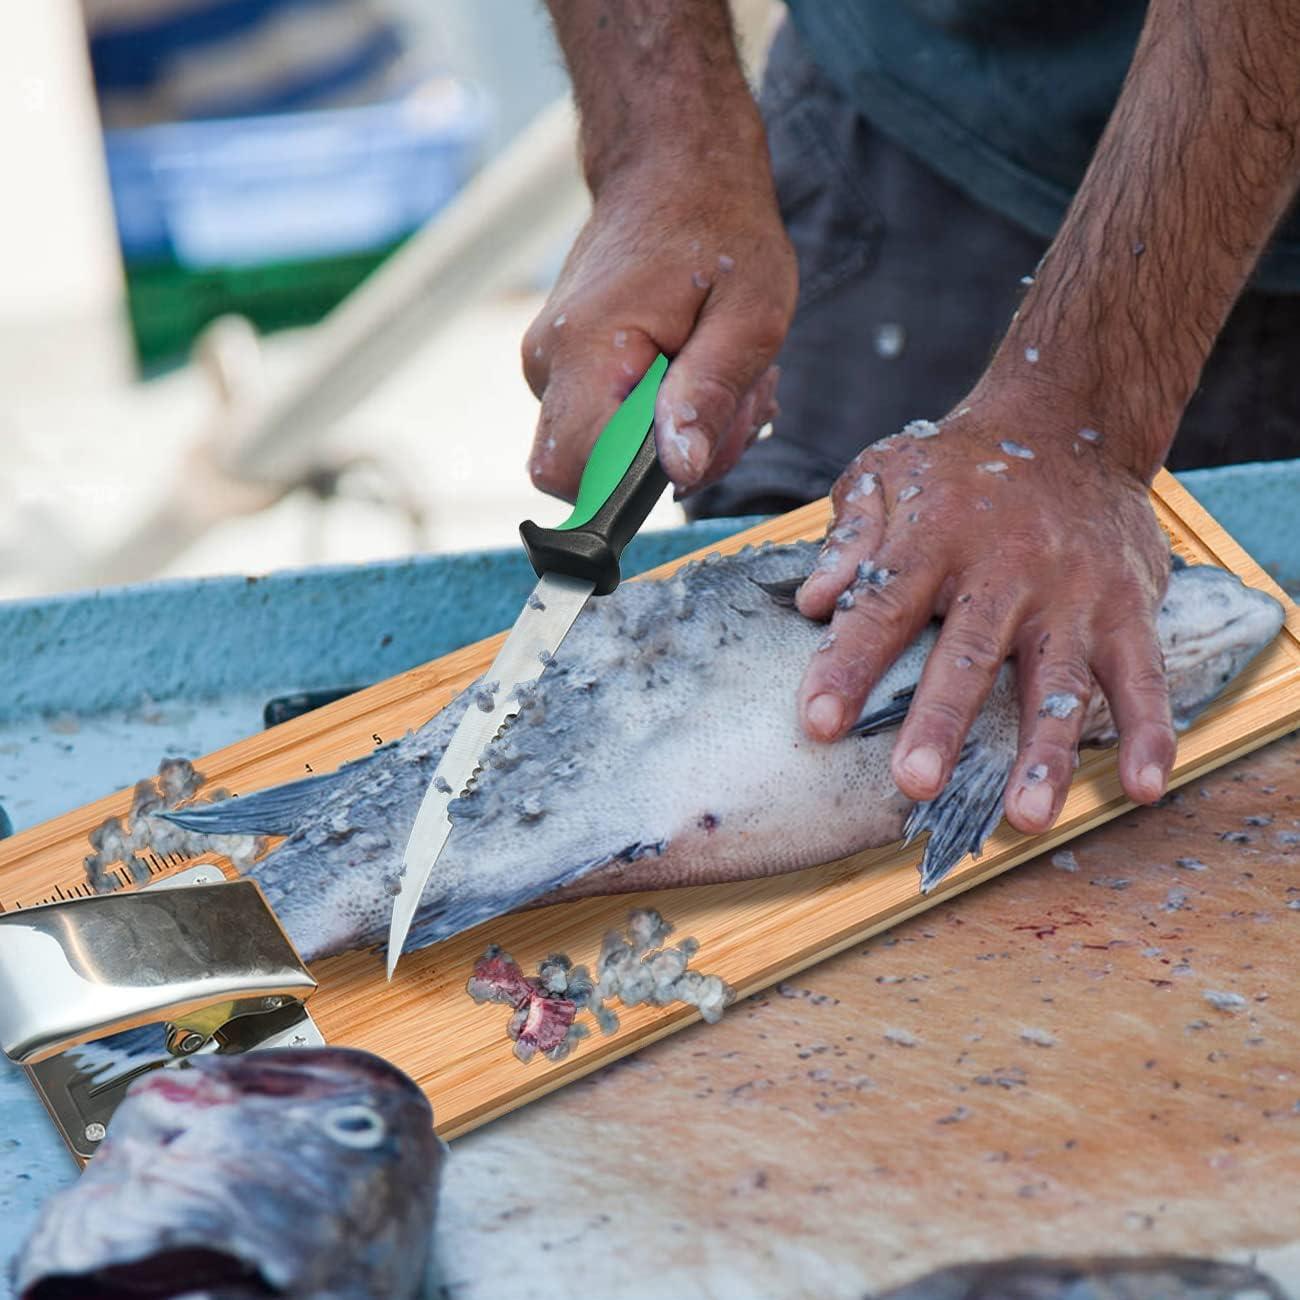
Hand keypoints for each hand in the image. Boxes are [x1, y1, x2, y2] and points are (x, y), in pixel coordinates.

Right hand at [521, 150, 795, 498]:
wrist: (671, 168)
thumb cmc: (718, 229)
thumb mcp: (749, 315)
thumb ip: (709, 394)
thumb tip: (679, 472)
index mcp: (586, 350)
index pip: (573, 470)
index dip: (633, 487)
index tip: (693, 445)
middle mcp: (547, 365)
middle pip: (587, 475)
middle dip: (664, 467)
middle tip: (727, 406)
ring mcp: (547, 368)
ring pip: (600, 457)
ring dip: (671, 439)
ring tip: (715, 375)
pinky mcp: (560, 371)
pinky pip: (601, 430)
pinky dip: (655, 421)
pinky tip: (690, 372)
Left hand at [794, 389, 1175, 833]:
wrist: (1073, 424)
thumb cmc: (960, 468)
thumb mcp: (887, 473)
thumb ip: (850, 535)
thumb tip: (814, 600)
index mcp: (934, 537)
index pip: (883, 606)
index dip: (849, 665)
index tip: (818, 722)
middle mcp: (1006, 567)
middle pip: (970, 651)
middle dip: (943, 720)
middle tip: (915, 782)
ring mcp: (1072, 591)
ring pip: (1058, 678)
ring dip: (1045, 751)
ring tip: (1026, 816)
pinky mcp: (1127, 607)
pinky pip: (1141, 675)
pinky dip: (1148, 731)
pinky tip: (1142, 786)